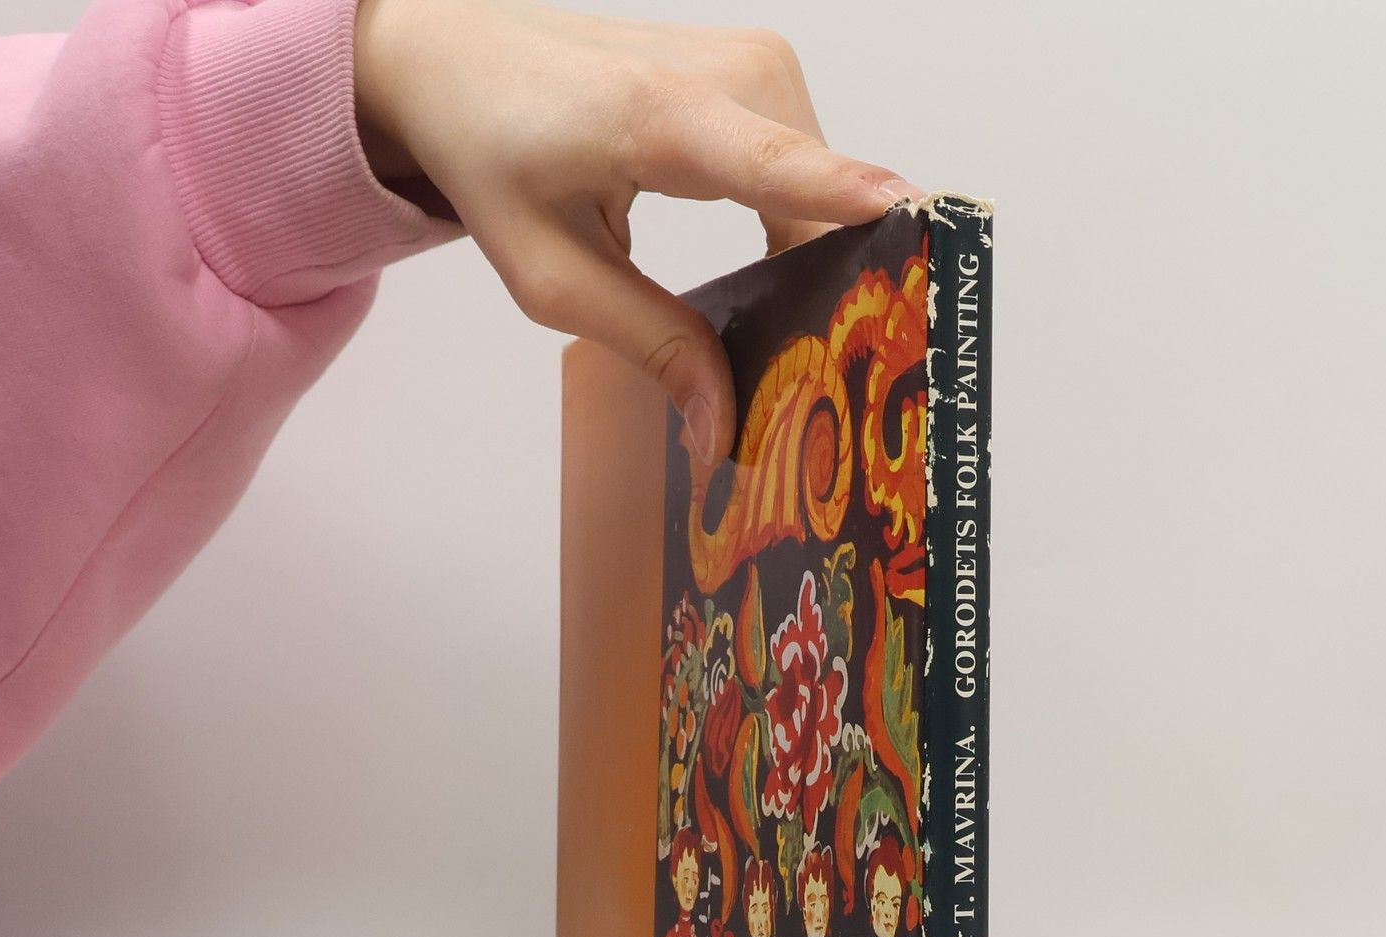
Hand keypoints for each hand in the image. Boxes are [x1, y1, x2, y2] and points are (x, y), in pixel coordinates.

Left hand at [354, 0, 921, 463]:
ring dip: (817, 262)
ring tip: (799, 335)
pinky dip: (805, 223)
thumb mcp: (552, 277)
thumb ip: (651, 348)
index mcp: (659, 118)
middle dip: (833, 291)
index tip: (923, 228)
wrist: (461, 56)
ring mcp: (756, 62)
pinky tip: (784, 281)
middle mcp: (726, 73)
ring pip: (827, 190)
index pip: (777, 164)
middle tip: (825, 384)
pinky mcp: (765, 69)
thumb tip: (726, 431)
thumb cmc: (496, 157)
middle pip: (822, 203)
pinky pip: (813, 166)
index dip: (851, 202)